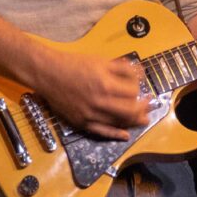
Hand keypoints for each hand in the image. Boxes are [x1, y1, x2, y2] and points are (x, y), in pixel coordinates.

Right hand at [30, 49, 149, 139]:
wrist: (48, 74)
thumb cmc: (75, 64)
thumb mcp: (101, 61)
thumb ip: (122, 68)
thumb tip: (140, 72)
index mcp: (106, 84)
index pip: (132, 92)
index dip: (139, 89)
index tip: (141, 87)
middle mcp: (99, 101)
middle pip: (130, 110)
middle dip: (143, 108)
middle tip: (148, 104)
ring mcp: (90, 114)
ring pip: (118, 122)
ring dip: (133, 121)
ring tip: (143, 118)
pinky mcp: (81, 123)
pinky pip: (101, 132)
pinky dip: (115, 135)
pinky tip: (125, 135)